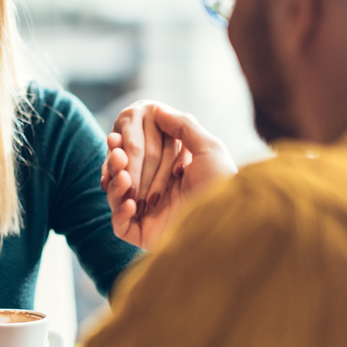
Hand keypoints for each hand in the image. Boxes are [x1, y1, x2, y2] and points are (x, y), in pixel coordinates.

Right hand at [102, 102, 236, 249]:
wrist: (232, 221)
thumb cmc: (224, 184)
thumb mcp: (208, 148)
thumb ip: (182, 126)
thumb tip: (158, 109)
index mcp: (170, 175)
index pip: (136, 160)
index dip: (122, 149)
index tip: (115, 136)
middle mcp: (157, 195)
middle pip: (123, 178)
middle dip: (116, 164)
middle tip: (116, 154)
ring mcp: (150, 217)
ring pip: (117, 200)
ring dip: (115, 186)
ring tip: (122, 176)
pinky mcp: (145, 237)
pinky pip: (121, 226)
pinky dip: (119, 213)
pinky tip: (131, 202)